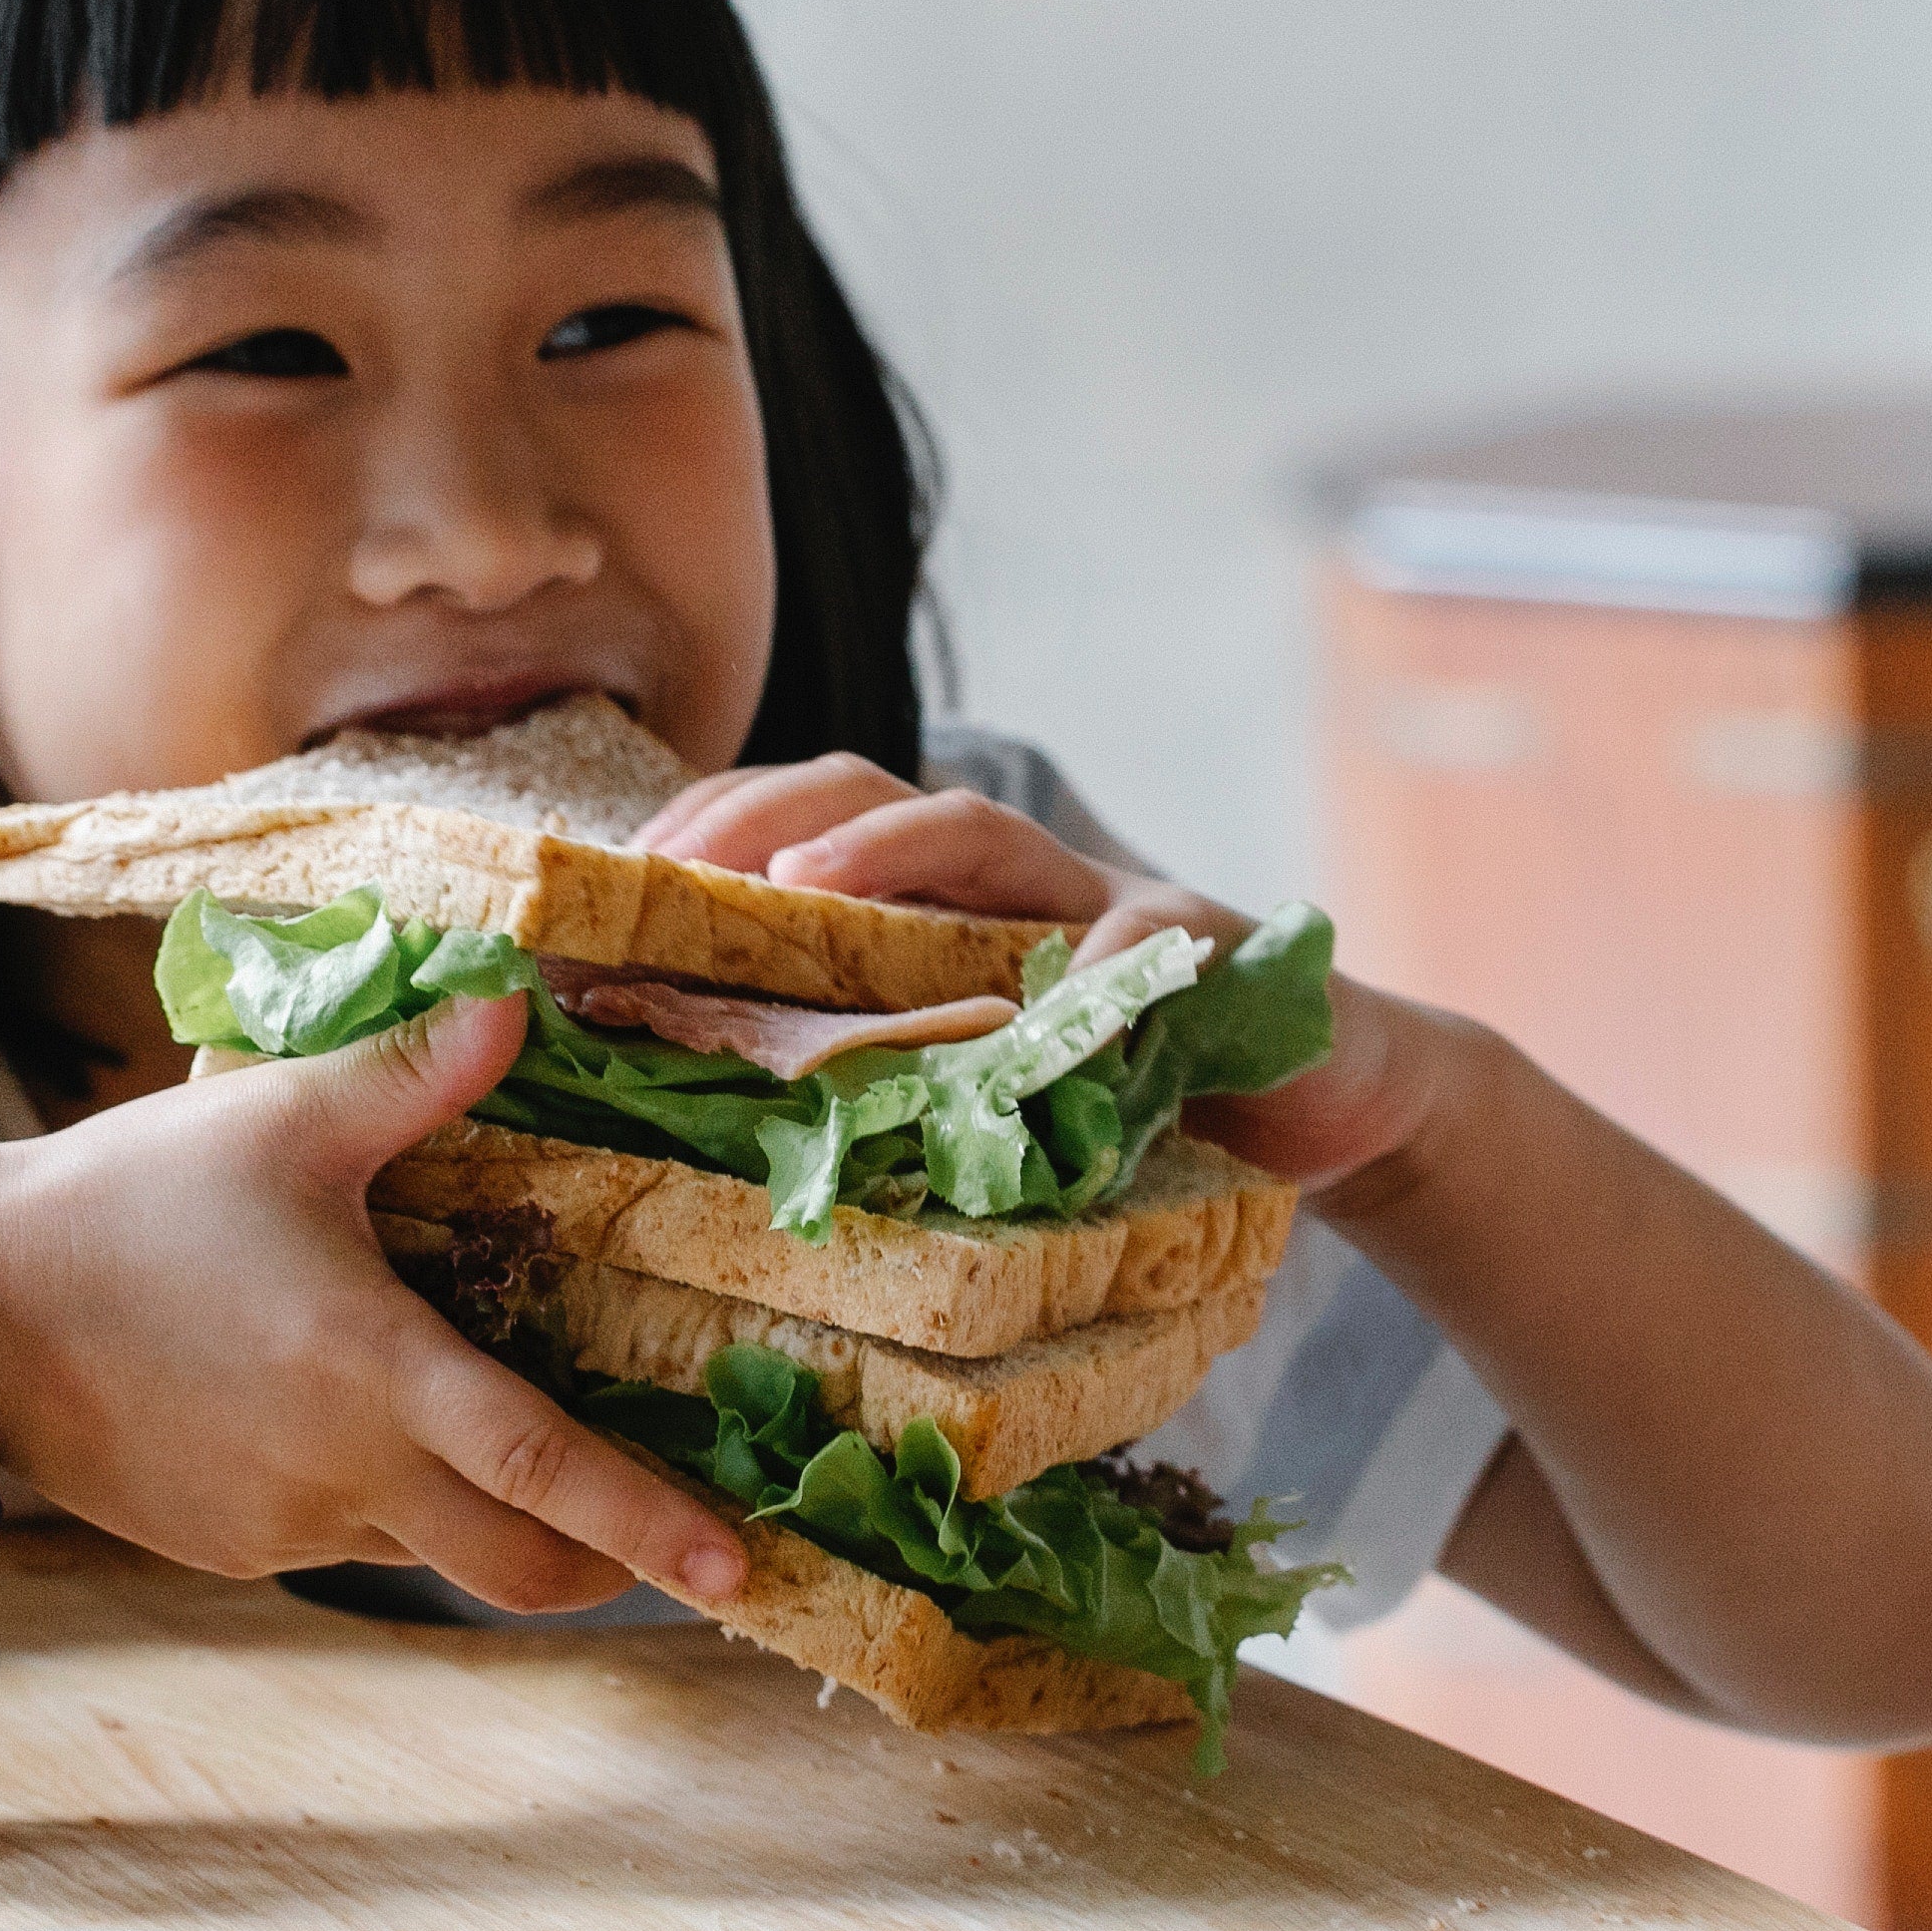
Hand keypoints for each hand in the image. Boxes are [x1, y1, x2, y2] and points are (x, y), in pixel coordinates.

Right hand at [0, 993, 746, 1611]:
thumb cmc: (129, 1199)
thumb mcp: (279, 1118)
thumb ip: (415, 1073)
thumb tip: (525, 1004)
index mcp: (373, 1373)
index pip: (543, 1469)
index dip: (649, 1523)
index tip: (736, 1566)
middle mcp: (343, 1473)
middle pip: (516, 1567)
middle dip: (603, 1566)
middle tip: (665, 1536)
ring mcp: (286, 1525)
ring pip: (432, 1555)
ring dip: (483, 1519)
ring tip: (494, 1440)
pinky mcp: (234, 1547)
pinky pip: (348, 1541)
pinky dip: (387, 1505)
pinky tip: (355, 1422)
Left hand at [631, 755, 1465, 1197]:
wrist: (1326, 1095)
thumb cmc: (1126, 1102)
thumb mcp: (980, 1090)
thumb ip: (880, 1085)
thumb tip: (699, 1136)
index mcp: (941, 905)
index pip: (800, 831)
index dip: (705, 838)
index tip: (605, 883)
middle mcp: (1013, 880)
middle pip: (870, 793)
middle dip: (761, 811)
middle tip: (674, 864)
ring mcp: (1107, 899)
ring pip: (985, 834)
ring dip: (886, 846)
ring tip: (802, 886)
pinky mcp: (1207, 948)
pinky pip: (1143, 949)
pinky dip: (1093, 975)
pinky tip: (1051, 1010)